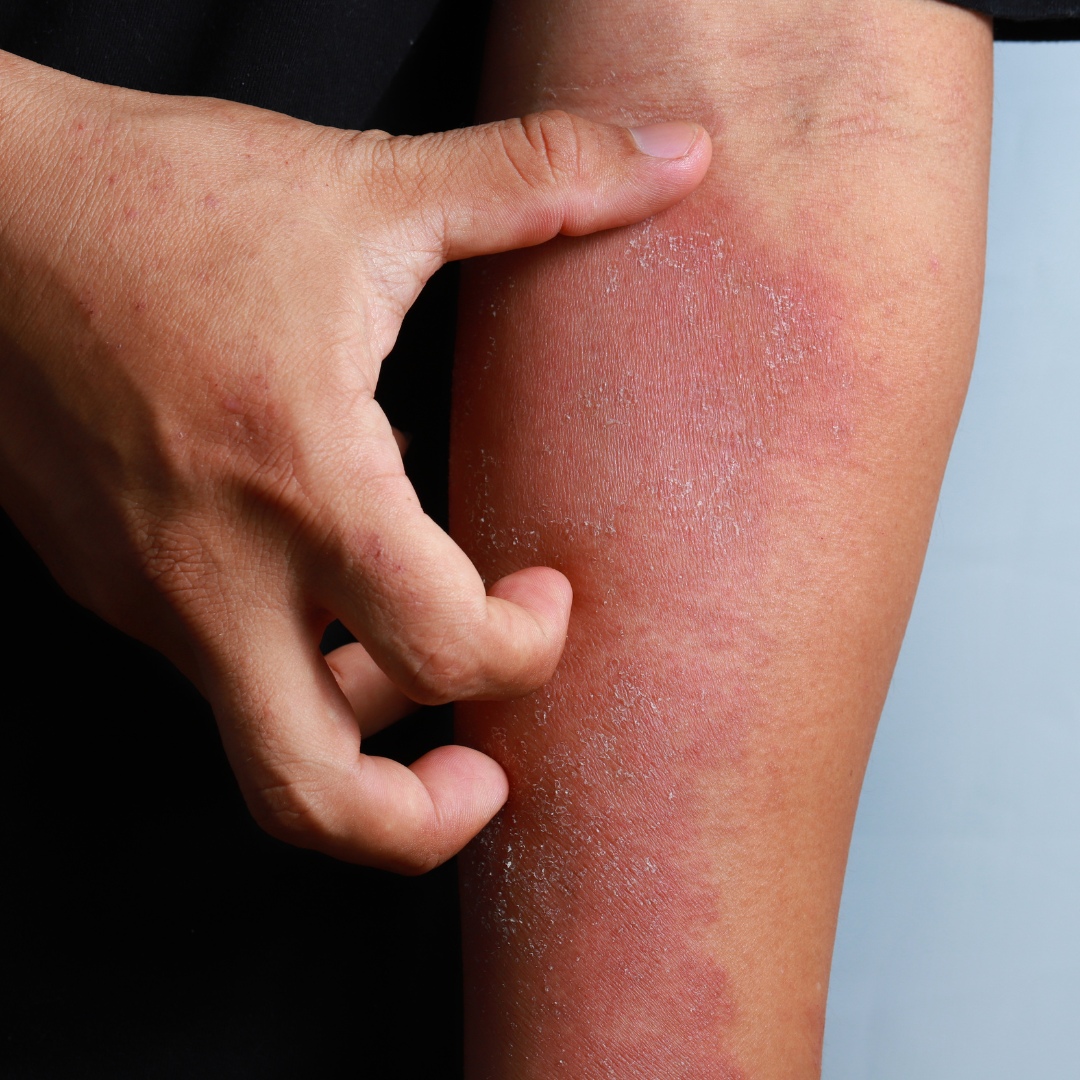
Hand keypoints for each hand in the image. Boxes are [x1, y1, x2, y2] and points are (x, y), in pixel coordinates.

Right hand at [0, 51, 709, 870]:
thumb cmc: (163, 198)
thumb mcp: (370, 187)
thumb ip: (539, 177)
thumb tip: (680, 151)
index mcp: (301, 480)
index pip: (444, 650)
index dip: (528, 650)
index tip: (544, 597)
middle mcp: (214, 570)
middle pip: (308, 798)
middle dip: (418, 823)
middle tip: (480, 773)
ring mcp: (148, 592)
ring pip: (257, 741)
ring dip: (356, 732)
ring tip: (414, 654)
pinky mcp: (108, 582)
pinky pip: (216, 668)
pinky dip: (291, 659)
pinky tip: (322, 573)